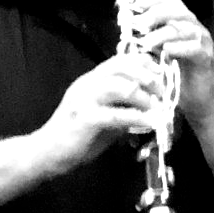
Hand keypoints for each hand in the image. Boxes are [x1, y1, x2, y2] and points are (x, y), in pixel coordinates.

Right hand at [33, 54, 164, 170]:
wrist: (49, 152)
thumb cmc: (79, 134)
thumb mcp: (106, 114)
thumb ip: (124, 106)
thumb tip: (153, 104)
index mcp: (92, 80)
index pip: (121, 60)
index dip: (145, 65)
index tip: (162, 77)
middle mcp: (87, 84)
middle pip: (123, 68)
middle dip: (149, 79)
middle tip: (164, 95)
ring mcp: (85, 100)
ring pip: (122, 87)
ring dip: (146, 99)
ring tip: (159, 110)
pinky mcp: (86, 119)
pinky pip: (117, 115)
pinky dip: (138, 118)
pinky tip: (151, 124)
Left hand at [133, 0, 213, 117]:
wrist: (196, 101)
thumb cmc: (175, 75)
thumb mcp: (155, 53)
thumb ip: (146, 38)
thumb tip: (127, 26)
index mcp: (182, 23)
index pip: (170, 1)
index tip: (134, 3)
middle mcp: (194, 28)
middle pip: (177, 10)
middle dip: (155, 14)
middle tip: (139, 24)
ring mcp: (203, 42)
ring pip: (184, 28)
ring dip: (163, 33)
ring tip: (147, 42)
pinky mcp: (207, 57)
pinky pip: (195, 47)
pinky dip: (179, 48)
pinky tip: (167, 51)